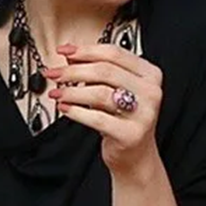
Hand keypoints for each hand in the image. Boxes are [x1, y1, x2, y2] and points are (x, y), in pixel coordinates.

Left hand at [45, 44, 163, 177]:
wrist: (135, 156)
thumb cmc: (124, 120)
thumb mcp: (115, 90)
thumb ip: (97, 71)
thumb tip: (70, 56)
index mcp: (150, 75)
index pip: (115, 53)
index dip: (86, 50)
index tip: (63, 50)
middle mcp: (151, 92)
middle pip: (105, 71)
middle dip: (73, 71)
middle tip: (54, 73)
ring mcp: (143, 114)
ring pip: (100, 93)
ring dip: (72, 92)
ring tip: (57, 93)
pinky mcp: (131, 134)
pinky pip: (98, 119)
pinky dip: (77, 112)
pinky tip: (65, 108)